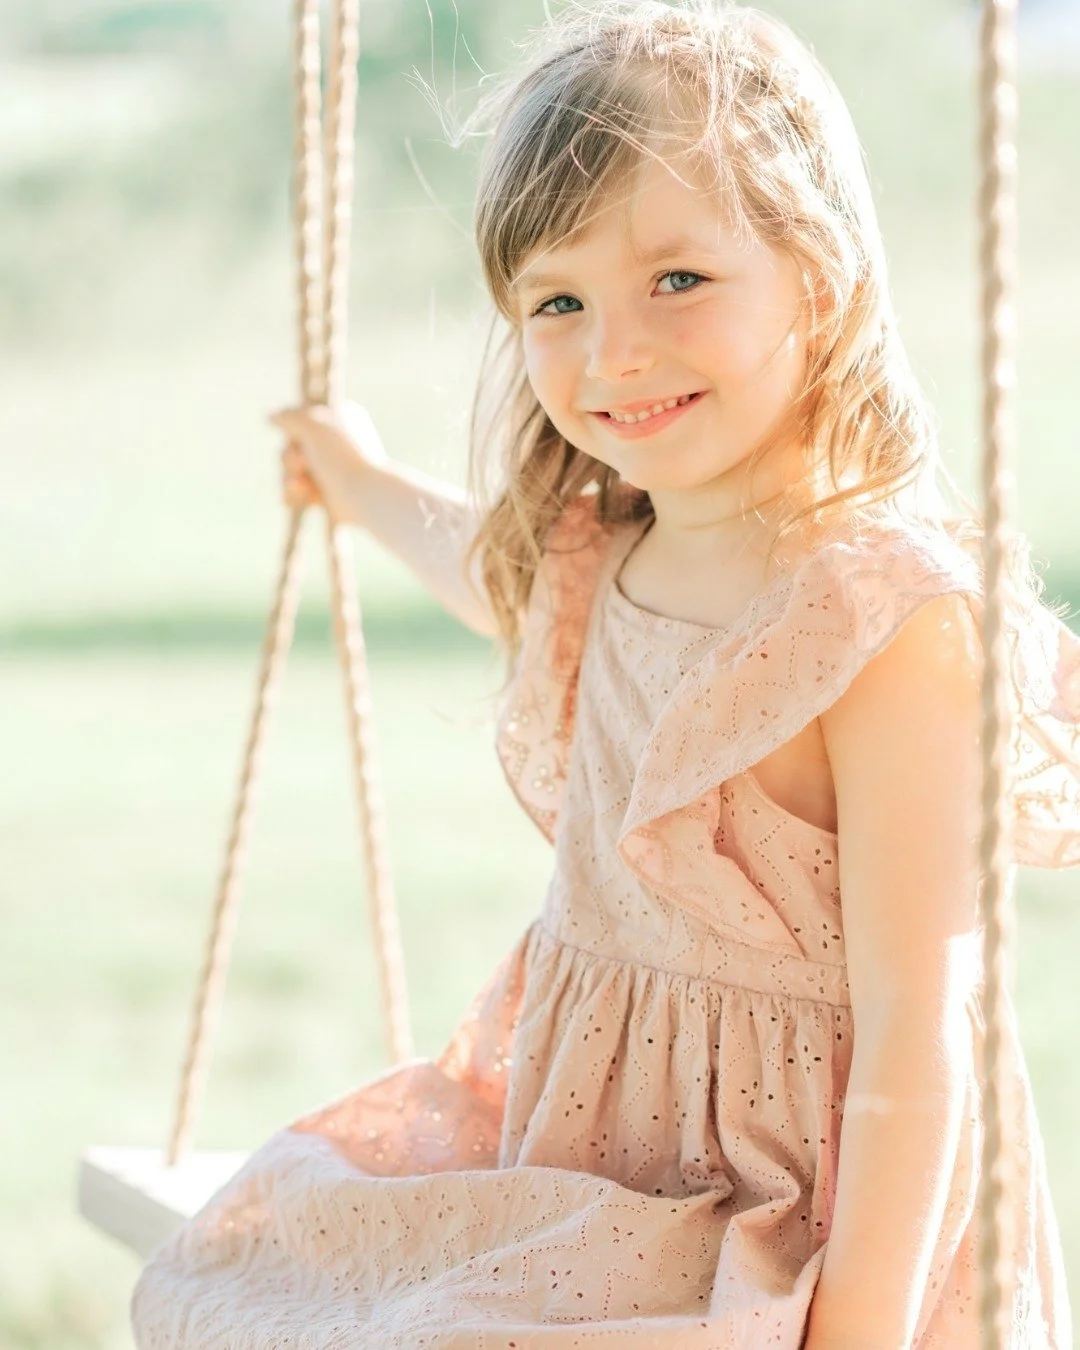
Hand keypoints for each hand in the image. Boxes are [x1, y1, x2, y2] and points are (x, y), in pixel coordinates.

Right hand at [270, 400, 389, 524]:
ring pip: (292, 470)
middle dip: (289, 458)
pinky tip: (301, 497)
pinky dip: (296, 494)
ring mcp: (331, 469)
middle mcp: (335, 442)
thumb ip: (289, 417)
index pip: (302, 417)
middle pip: (292, 445)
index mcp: (339, 417)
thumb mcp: (312, 426)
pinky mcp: (327, 493)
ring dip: (289, 478)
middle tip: (302, 465)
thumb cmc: (342, 456)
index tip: (298, 436)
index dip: (294, 429)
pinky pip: (298, 491)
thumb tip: (271, 417)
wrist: (364, 496)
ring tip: (300, 486)